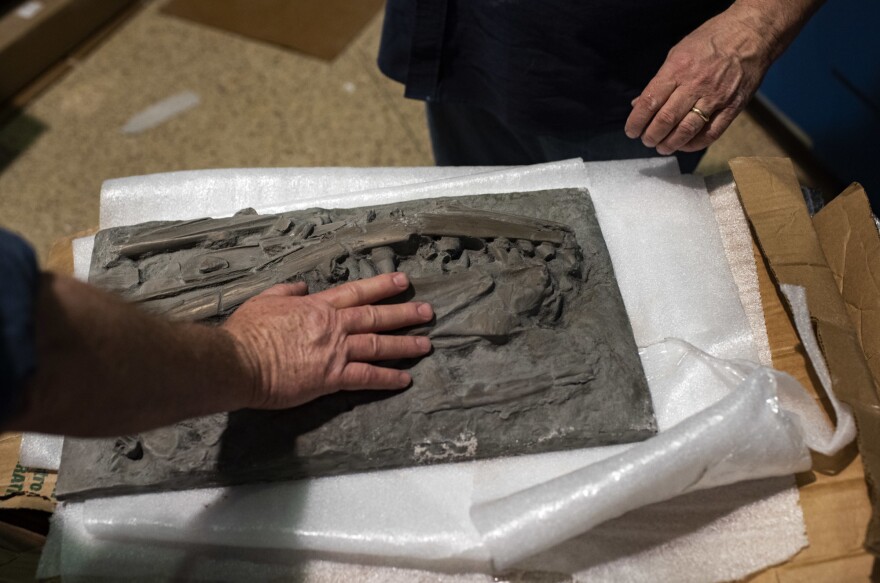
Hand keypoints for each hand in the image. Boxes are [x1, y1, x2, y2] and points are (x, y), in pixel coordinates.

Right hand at [223, 273, 432, 409]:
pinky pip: (366, 377)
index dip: (382, 286)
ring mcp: (335, 351)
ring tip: (426, 344)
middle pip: (375, 316)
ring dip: (405, 344)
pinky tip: (404, 379)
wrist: (239, 361)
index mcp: (317, 306)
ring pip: (378, 345)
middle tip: (427, 311)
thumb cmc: (247, 332)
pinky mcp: (332, 378)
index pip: (357, 292)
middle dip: (404, 313)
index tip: (402, 282)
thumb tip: (302, 286)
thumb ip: (287, 291)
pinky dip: (387, 378)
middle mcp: (333, 325)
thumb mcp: (266, 300)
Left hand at [624, 6, 775, 154]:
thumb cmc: (711, 41)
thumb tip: (639, 103)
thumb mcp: (678, 52)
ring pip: (686, 130)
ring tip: (662, 147)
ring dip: (670, 144)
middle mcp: (695, 85)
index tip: (631, 130)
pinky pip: (711, 133)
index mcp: (678, 69)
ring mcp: (715, 97)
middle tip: (646, 141)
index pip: (650, 101)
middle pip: (666, 119)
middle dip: (651, 136)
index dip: (636, 121)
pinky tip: (684, 145)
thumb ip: (659, 80)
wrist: (751, 34)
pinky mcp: (732, 107)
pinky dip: (694, 144)